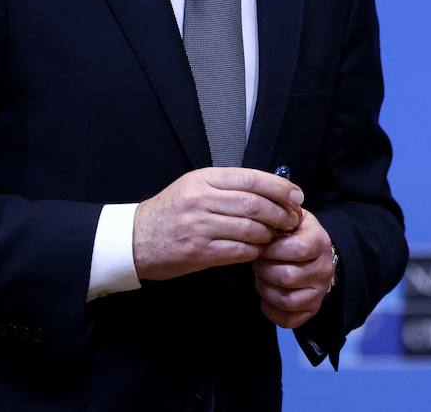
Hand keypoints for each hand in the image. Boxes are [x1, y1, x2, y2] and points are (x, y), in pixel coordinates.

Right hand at [133, 167, 303, 280]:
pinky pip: (239, 251)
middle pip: (256, 204)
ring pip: (251, 228)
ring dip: (269, 234)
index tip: (297, 196)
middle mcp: (202, 199)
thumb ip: (229, 186)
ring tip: (275, 236)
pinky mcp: (198, 252)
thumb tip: (274, 190)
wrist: (133, 239)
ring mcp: (199, 226)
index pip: (252, 178)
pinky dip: (254, 251)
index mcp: (205, 178)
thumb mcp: (195, 186)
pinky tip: (256, 251)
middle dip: (281, 214)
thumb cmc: (172, 211)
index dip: (281, 188)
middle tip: (292, 221)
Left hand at [253, 208, 334, 328]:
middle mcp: (325, 268)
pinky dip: (270, 310)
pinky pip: (288, 320)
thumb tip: (264, 209)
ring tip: (262, 278)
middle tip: (259, 264)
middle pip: (288, 277)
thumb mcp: (291, 218)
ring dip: (265, 290)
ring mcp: (319, 292)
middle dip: (264, 271)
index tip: (263, 246)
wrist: (313, 254)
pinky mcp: (311, 310)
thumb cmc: (294, 234)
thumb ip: (280, 213)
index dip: (272, 250)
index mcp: (320, 241)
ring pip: (286, 300)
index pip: (296, 249)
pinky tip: (267, 297)